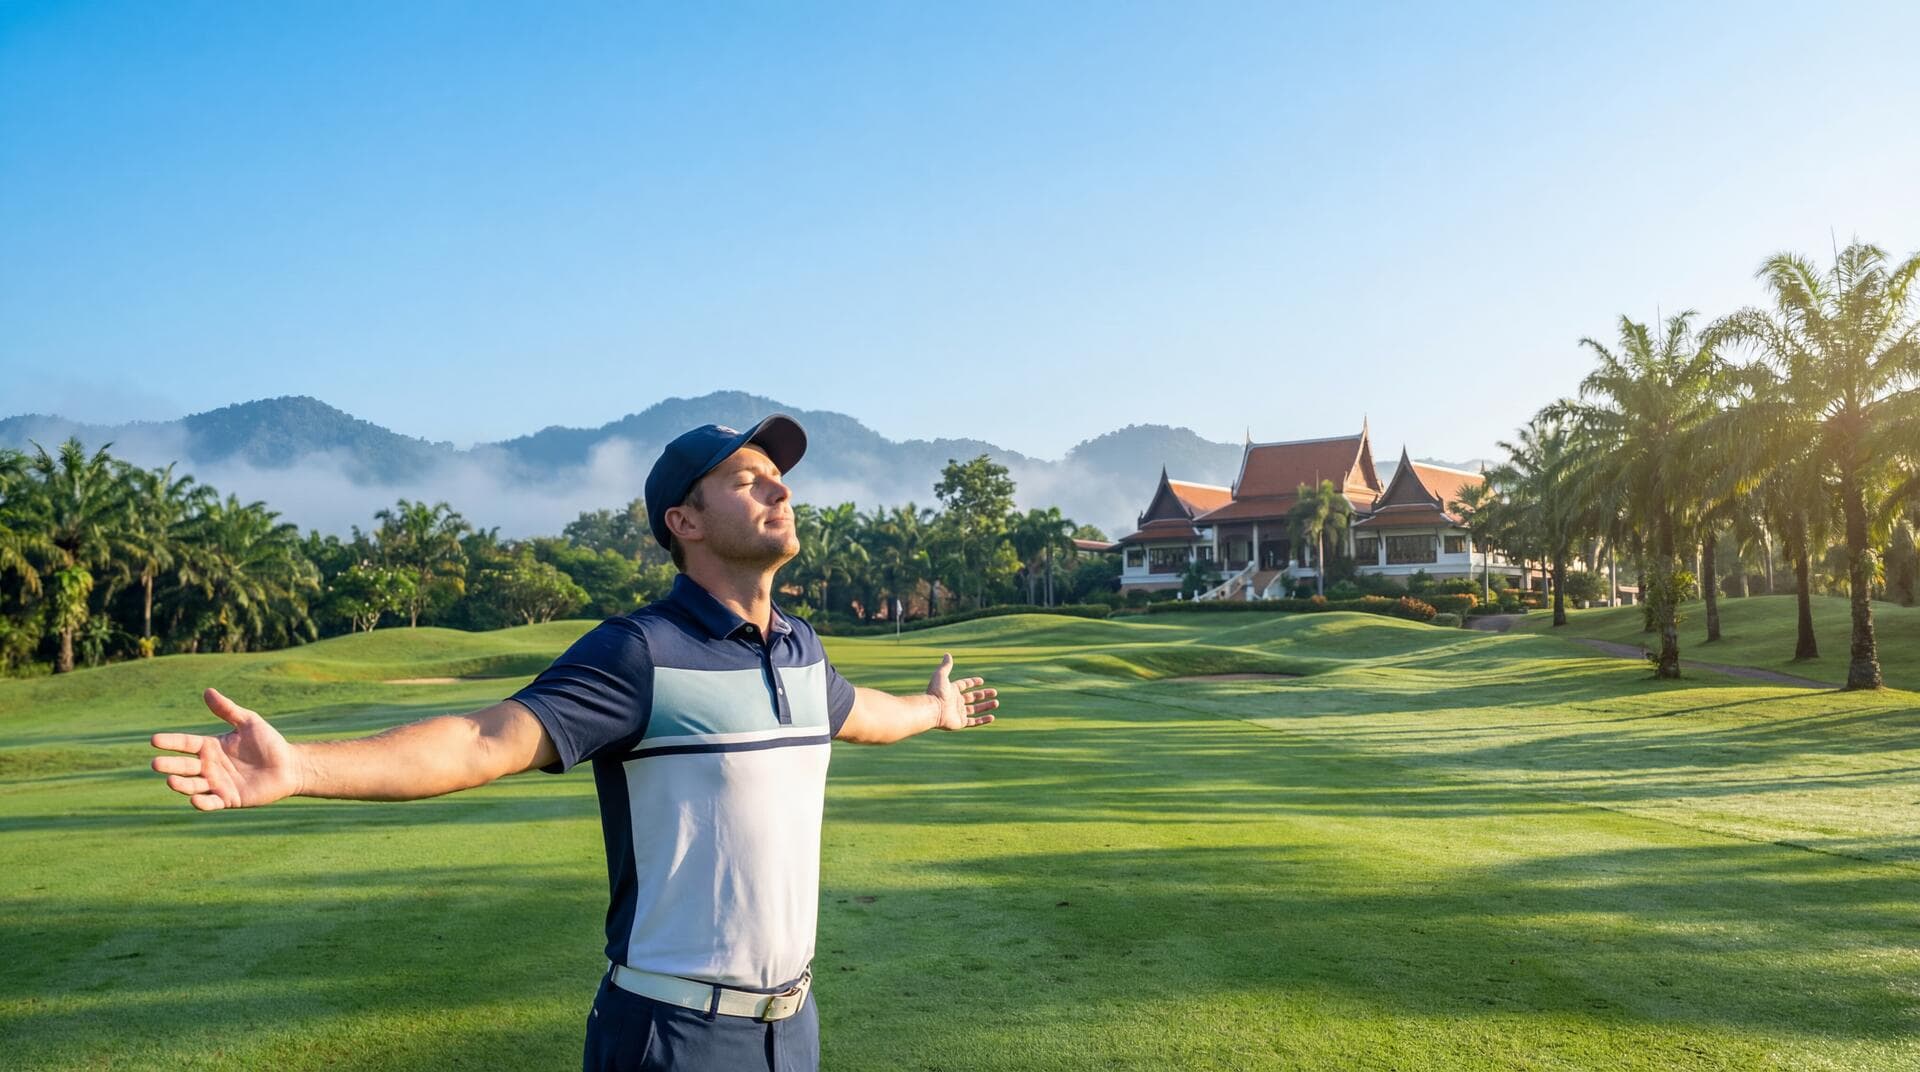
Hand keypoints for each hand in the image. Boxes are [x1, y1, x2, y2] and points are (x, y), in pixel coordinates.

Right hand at [149, 688, 305, 810]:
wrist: (290, 766)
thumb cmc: (269, 742)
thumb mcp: (248, 722)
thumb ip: (228, 709)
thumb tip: (207, 691)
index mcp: (211, 747)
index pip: (185, 744)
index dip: (170, 742)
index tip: (154, 740)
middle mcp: (210, 766)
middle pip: (184, 766)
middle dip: (169, 765)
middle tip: (155, 764)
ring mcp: (217, 783)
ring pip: (192, 786)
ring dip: (181, 784)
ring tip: (171, 780)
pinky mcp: (228, 799)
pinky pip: (211, 802)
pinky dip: (201, 802)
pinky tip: (194, 798)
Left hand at [926, 653, 997, 730]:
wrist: (932, 710)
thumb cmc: (936, 692)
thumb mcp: (941, 675)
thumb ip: (946, 666)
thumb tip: (947, 654)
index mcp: (952, 691)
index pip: (964, 685)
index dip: (973, 682)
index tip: (982, 681)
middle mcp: (956, 702)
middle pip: (972, 697)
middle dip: (983, 695)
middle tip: (994, 692)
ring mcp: (958, 713)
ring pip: (975, 710)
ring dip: (986, 706)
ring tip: (996, 703)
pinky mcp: (960, 723)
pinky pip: (974, 722)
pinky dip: (983, 720)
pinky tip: (992, 717)